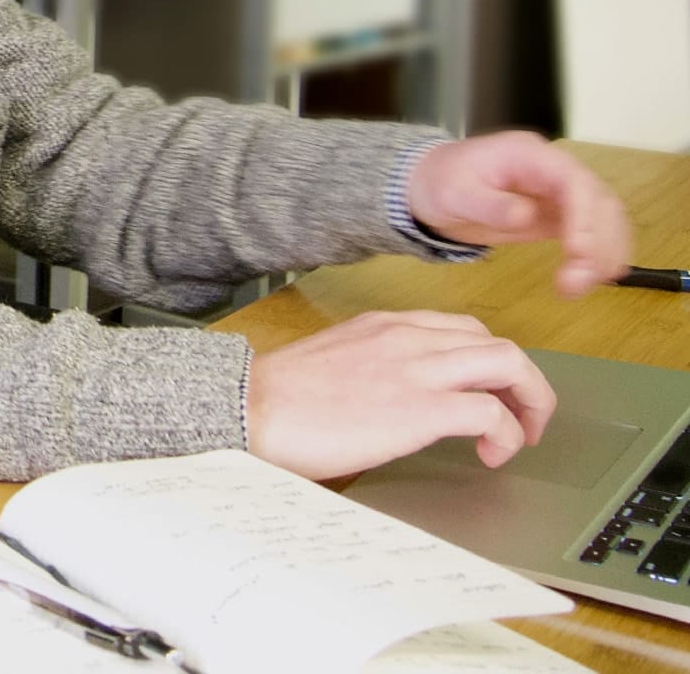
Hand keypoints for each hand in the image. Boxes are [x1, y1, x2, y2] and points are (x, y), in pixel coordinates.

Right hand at [245, 311, 555, 478]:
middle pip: (499, 343)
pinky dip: (506, 435)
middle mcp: (408, 337)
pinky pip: (492, 413)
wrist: (250, 407)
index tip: (490, 394)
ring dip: (530, 403)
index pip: (463, 329)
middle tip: (520, 419)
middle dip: (524, 384)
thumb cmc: (280, 396)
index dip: (489, 364)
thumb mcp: (335, 359)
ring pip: (510, 364)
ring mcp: (417, 369)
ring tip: (520, 436)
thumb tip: (398, 395)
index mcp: (384, 325)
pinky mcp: (421, 408)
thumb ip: (375, 364)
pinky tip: (490, 455)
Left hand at [405, 131, 632, 296]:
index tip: (579, 251)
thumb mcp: (453, 193)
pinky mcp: (559, 214)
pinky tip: (593, 278)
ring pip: (604, 219)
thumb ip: (489, 204)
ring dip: (603, 253)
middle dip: (597, 242)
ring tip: (578, 287)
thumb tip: (525, 215)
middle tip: (577, 281)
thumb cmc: (438, 183)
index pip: (573, 181)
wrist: (428, 187)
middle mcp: (553, 170)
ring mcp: (560, 192)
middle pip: (598, 201)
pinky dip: (599, 254)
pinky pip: (593, 232)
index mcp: (529, 155)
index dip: (584, 216)